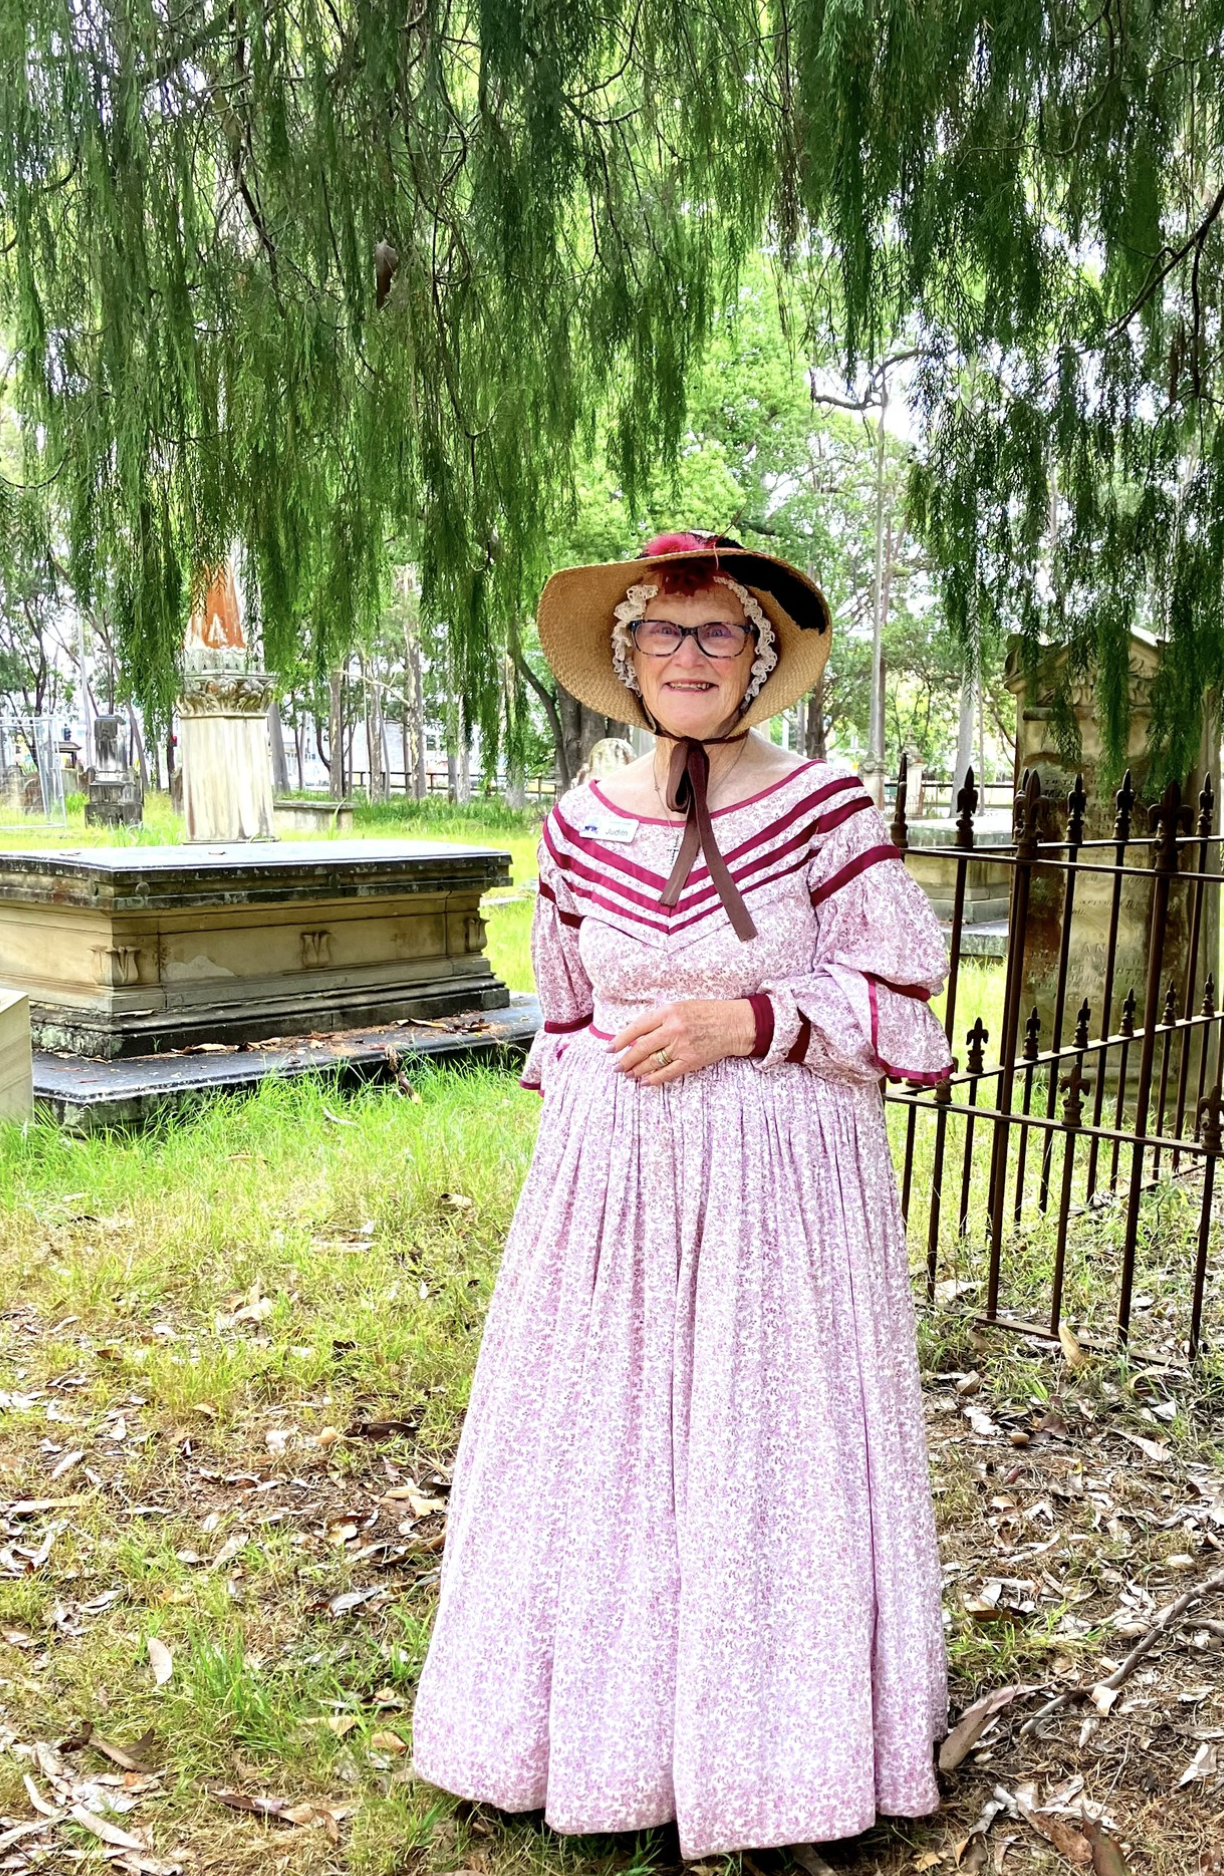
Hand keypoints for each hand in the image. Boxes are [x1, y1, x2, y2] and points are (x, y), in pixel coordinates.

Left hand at [609, 998, 757, 1084]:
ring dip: (636, 1070)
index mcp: (668, 1012)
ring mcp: (682, 1047)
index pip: (637, 1027)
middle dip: (625, 1059)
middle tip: (616, 1067)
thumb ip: (659, 1019)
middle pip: (641, 1048)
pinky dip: (654, 1079)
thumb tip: (635, 1036)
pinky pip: (667, 1073)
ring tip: (628, 1074)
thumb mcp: (680, 1007)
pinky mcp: (691, 1061)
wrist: (733, 1024)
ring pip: (651, 1062)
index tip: (609, 1048)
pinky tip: (645, 1082)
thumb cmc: (706, 1013)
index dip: (620, 1039)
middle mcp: (673, 1029)